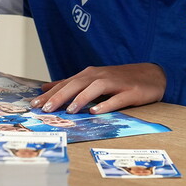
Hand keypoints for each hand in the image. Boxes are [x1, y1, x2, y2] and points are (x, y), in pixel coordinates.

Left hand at [29, 63, 165, 114]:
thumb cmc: (119, 80)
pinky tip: (97, 111)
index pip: (66, 83)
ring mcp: (116, 83)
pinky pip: (117, 98)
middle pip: (77, 84)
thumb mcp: (93, 80)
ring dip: (82, 98)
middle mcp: (100, 76)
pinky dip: (106, 104)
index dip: (49, 93)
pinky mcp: (131, 92)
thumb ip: (70, 84)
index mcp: (90, 74)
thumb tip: (46, 87)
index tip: (34, 104)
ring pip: (95, 88)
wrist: (152, 75)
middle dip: (60, 96)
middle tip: (45, 108)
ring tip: (69, 110)